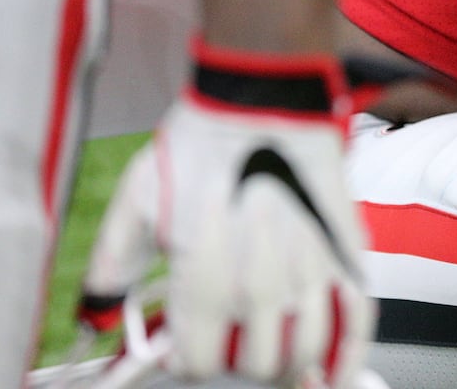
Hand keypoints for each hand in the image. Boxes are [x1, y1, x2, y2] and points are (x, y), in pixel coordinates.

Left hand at [80, 47, 373, 387]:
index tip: (188, 342)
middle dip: (239, 357)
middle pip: (257, 366)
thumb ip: (112, 265)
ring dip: (290, 364)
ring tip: (277, 351)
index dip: (189, 357)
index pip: (201, 365)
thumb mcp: (135, 201)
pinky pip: (358, 320)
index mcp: (207, 284)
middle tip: (232, 334)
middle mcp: (262, 288)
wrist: (263, 94)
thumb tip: (98, 307)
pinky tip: (334, 373)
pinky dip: (350, 356)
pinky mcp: (347, 248)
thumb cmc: (202, 142)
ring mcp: (311, 270)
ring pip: (307, 354)